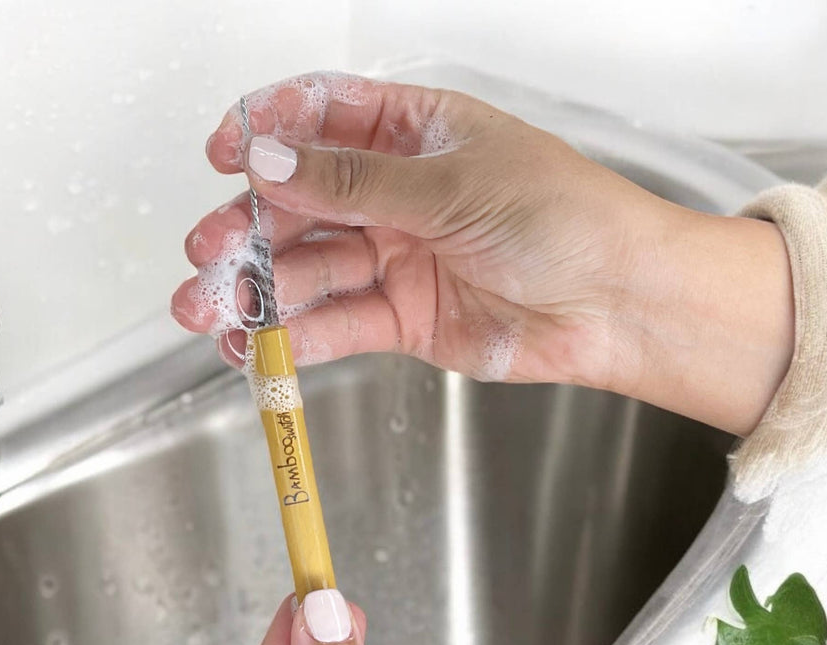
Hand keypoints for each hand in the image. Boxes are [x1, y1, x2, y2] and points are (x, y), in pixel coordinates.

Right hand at [172, 73, 792, 435]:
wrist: (617, 304)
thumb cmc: (565, 218)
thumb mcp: (451, 183)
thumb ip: (353, 180)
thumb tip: (268, 160)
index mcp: (414, 132)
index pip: (321, 116)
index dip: (265, 130)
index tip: (222, 152)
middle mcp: (397, 192)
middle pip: (300, 202)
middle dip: (247, 227)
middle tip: (209, 253)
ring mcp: (396, 256)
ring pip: (309, 270)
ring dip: (256, 291)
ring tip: (210, 311)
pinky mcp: (401, 317)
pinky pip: (334, 323)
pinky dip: (292, 338)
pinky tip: (254, 346)